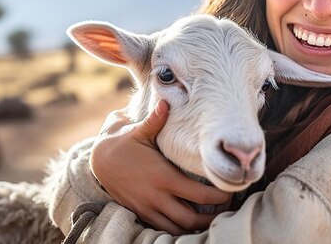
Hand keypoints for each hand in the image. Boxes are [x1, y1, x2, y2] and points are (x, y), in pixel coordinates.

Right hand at [90, 100, 231, 234]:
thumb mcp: (138, 131)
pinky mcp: (141, 212)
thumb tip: (165, 102)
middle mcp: (157, 196)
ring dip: (196, 226)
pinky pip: (163, 229)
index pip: (200, 194)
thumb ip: (155, 119)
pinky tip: (190, 222)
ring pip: (178, 228)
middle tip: (226, 209)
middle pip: (192, 218)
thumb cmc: (123, 143)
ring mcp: (148, 207)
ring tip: (211, 218)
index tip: (231, 190)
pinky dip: (178, 229)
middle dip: (211, 217)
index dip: (220, 197)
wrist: (99, 161)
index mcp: (163, 177)